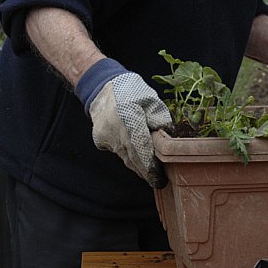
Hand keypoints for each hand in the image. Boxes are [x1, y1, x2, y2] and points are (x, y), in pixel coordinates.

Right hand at [75, 58, 170, 187]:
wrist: (102, 87)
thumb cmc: (131, 91)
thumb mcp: (151, 100)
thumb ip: (160, 118)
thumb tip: (167, 135)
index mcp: (129, 119)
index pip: (141, 149)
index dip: (150, 167)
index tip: (158, 179)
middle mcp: (115, 131)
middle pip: (132, 159)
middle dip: (146, 172)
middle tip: (158, 180)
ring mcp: (105, 137)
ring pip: (125, 157)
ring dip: (138, 165)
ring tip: (150, 171)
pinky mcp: (100, 139)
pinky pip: (117, 151)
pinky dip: (128, 155)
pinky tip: (137, 155)